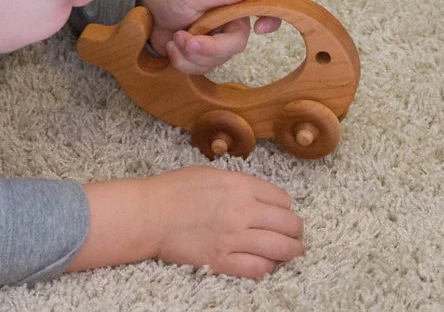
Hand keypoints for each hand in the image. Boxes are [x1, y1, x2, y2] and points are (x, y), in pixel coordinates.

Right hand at [68, 166, 303, 278]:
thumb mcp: (209, 173)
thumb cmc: (172, 191)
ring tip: (291, 253)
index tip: (282, 215)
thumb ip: (236, 182)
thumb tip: (256, 193)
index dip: (286, 208)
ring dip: (291, 252)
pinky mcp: (222, 260)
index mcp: (240, 185)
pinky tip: (265, 264)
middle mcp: (242, 210)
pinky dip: (267, 267)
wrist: (148, 214)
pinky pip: (258, 268)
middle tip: (293, 236)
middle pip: (289, 224)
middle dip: (295, 231)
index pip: (282, 199)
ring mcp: (234, 237)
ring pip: (281, 248)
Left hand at [139, 0, 281, 74]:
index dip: (271, 19)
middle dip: (207, 47)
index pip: (264, 7)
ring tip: (175, 36)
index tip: (261, 29)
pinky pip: (200, 69)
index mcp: (234, 0)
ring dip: (189, 53)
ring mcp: (218, 41)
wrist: (148, 14)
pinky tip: (173, 46)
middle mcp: (231, 21)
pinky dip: (182, 61)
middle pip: (235, 45)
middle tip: (185, 39)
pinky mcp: (204, 57)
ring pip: (216, 61)